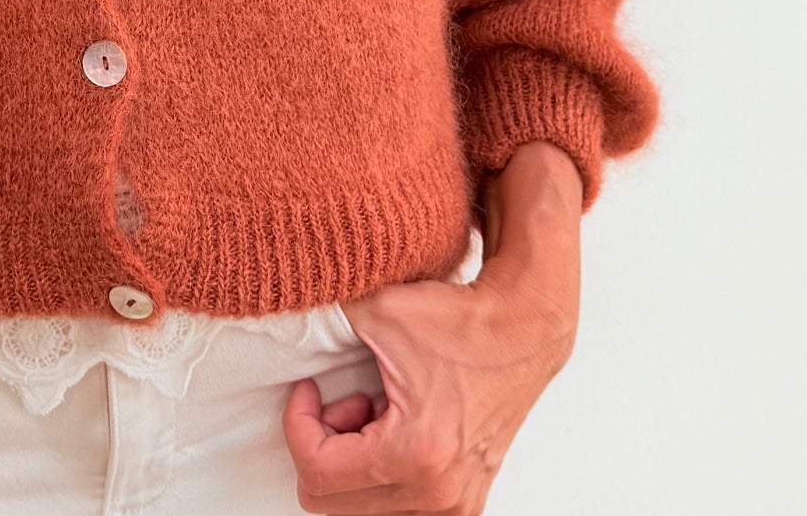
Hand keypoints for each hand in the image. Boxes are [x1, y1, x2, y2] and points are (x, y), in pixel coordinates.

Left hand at [282, 142, 583, 513]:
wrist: (525, 329)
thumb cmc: (460, 321)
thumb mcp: (376, 311)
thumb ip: (321, 320)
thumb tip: (282, 311)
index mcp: (414, 456)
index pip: (317, 475)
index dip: (299, 426)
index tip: (310, 389)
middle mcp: (439, 494)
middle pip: (332, 503)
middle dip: (326, 448)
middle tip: (349, 400)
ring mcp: (456, 504)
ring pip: (362, 510)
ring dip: (355, 464)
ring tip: (378, 414)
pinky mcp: (466, 501)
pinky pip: (396, 508)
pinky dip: (383, 473)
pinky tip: (399, 428)